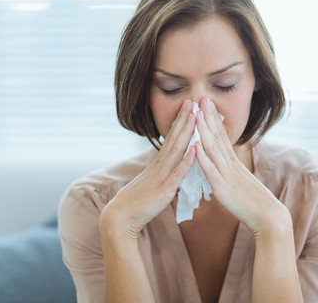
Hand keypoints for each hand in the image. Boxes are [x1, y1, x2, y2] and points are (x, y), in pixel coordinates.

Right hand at [100, 99, 196, 239]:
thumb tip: (178, 168)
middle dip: (184, 119)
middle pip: (174, 138)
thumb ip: (166, 173)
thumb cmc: (139, 201)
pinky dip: (187, 161)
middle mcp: (160, 165)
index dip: (180, 121)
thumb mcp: (154, 182)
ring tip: (195, 117)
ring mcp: (162, 176)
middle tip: (192, 101)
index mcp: (158, 163)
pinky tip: (195, 150)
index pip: (171, 138)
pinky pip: (177, 174)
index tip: (188, 106)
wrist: (121, 216)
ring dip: (187, 133)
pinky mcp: (164, 190)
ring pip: (176, 151)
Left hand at [194, 97, 290, 237]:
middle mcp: (231, 165)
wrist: (268, 217)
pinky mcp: (223, 188)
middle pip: (218, 136)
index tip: (207, 104)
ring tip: (196, 114)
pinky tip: (195, 145)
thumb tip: (226, 165)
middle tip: (201, 98)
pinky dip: (203, 157)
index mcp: (234, 163)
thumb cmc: (254, 203)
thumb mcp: (241, 182)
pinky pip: (211, 170)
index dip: (214, 119)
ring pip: (213, 149)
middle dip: (208, 117)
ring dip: (204, 131)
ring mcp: (227, 175)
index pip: (222, 136)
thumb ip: (232, 172)